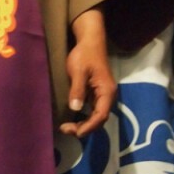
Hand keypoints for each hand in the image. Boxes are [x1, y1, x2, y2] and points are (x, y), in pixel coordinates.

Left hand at [60, 8, 116, 137]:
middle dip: (84, 128)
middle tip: (65, 129)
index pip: (101, 115)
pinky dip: (84, 117)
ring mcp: (103, 95)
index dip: (89, 126)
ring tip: (67, 127)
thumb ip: (78, 89)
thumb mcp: (79, 71)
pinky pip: (93, 110)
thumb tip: (75, 108)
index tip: (75, 132)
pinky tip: (73, 118)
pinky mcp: (97, 93)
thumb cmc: (85, 54)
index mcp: (106, 91)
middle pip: (100, 119)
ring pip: (96, 116)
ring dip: (84, 124)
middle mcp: (108, 95)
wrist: (90, 41)